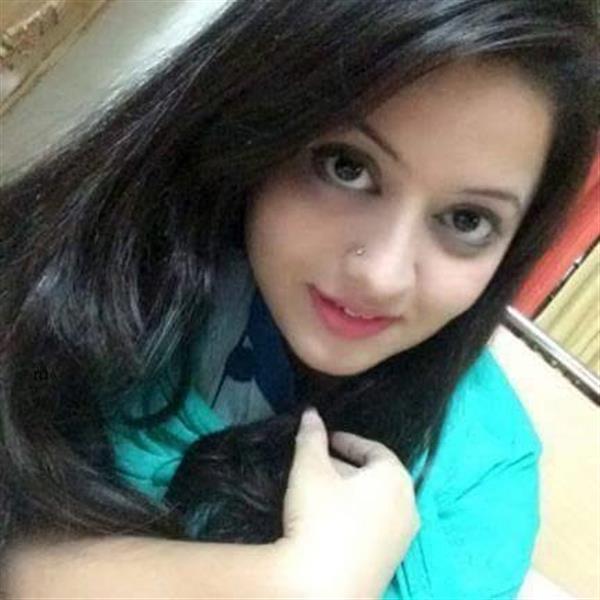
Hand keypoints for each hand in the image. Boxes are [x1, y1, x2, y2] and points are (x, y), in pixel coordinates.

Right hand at [276, 408, 419, 598]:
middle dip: (345, 466)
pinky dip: (357, 516)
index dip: (347, 440)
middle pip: (376, 476)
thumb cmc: (320, 516)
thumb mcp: (309, 469)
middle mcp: (409, 505)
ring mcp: (403, 538)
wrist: (322, 588)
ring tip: (320, 490)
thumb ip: (311, 437)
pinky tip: (331, 521)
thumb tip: (311, 412)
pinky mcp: (391, 562)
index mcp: (395, 478)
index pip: (373, 449)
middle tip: (317, 462)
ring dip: (351, 492)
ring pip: (376, 503)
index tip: (326, 439)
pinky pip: (376, 526)